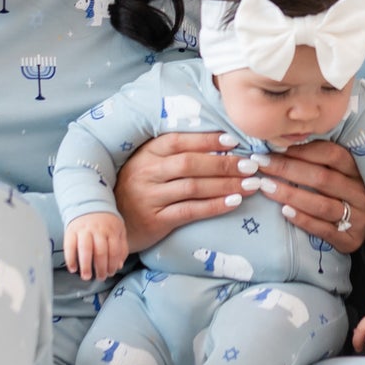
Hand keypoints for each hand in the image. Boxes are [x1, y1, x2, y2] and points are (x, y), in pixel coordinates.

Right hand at [64, 211, 127, 280]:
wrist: (89, 203)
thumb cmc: (105, 222)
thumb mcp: (119, 230)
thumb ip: (121, 247)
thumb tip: (119, 265)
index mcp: (112, 230)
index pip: (114, 250)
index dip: (113, 264)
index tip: (111, 273)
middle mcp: (98, 230)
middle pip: (101, 252)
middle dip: (101, 268)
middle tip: (100, 277)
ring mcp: (84, 230)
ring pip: (85, 249)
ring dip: (86, 266)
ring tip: (86, 276)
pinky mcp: (71, 231)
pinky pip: (69, 246)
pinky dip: (70, 259)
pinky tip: (73, 269)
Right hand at [112, 129, 266, 253]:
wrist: (114, 223)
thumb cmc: (138, 189)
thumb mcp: (147, 165)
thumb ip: (172, 154)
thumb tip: (217, 144)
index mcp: (146, 154)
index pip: (179, 141)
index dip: (207, 140)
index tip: (233, 141)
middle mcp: (147, 173)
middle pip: (190, 164)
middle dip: (224, 164)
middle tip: (251, 165)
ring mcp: (150, 197)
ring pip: (194, 187)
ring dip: (226, 185)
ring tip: (250, 184)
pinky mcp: (156, 220)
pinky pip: (190, 211)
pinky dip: (214, 206)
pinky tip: (234, 202)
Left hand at [247, 139, 364, 254]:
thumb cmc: (349, 191)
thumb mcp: (344, 171)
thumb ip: (322, 159)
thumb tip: (284, 143)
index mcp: (359, 170)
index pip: (332, 154)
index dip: (301, 150)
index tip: (274, 148)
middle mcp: (361, 192)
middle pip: (322, 178)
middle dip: (287, 170)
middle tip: (261, 165)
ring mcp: (358, 217)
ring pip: (321, 204)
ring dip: (290, 194)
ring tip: (266, 187)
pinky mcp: (350, 239)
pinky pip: (323, 229)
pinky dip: (303, 220)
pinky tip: (284, 211)